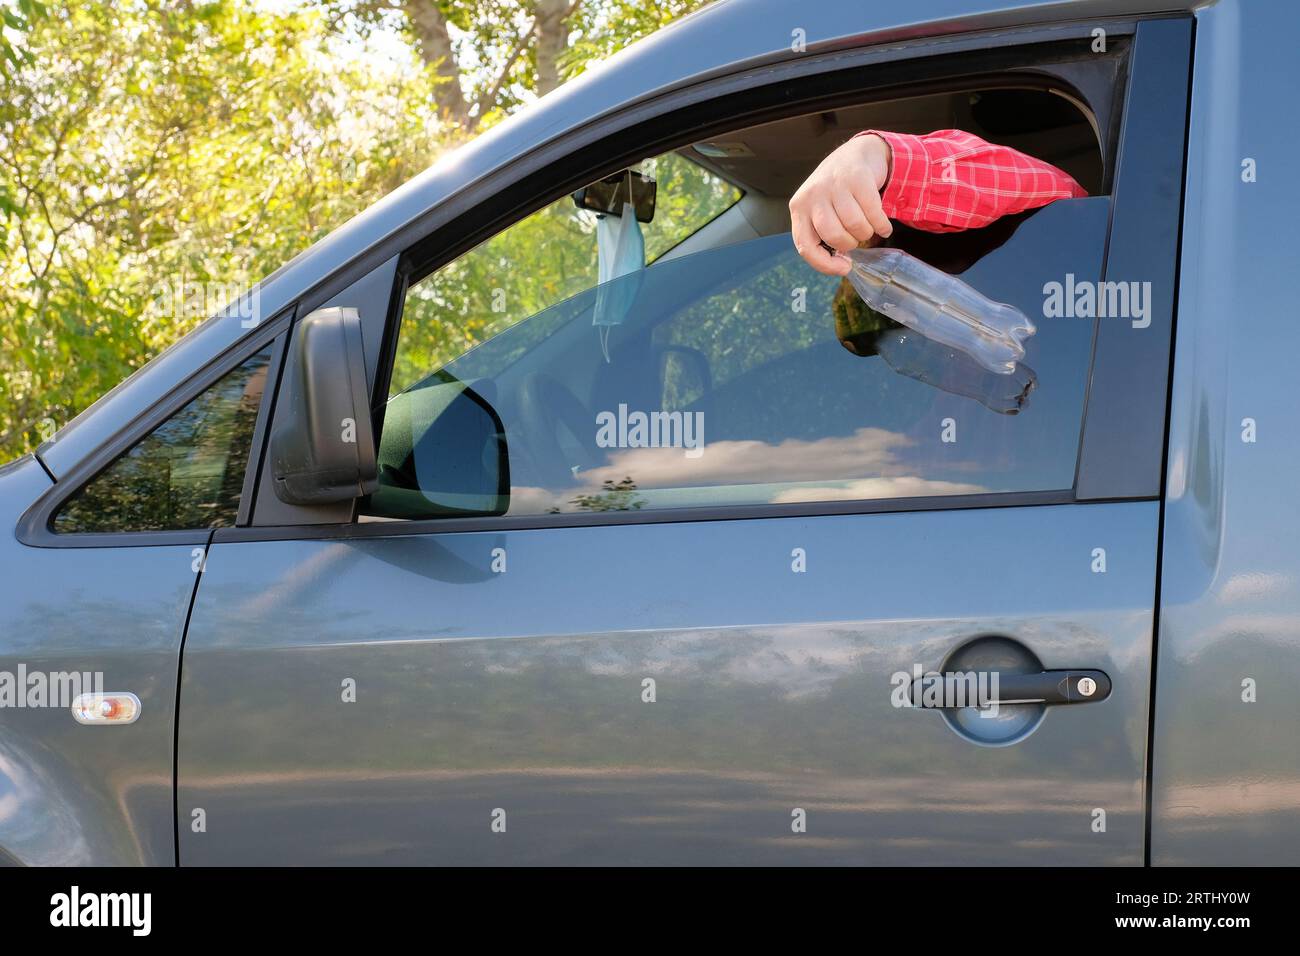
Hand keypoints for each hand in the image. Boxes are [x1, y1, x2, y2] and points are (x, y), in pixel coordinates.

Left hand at [789, 133, 893, 275]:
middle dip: (850, 243)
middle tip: (855, 238)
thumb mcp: (821, 209)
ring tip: (868, 226)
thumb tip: (839, 263)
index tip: (844, 268)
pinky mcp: (857, 177)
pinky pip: (873, 213)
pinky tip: (883, 225)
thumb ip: (823, 233)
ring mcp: (835, 184)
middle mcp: (813, 195)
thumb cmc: (837, 190)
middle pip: (833, 235)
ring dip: (867, 232)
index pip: (805, 246)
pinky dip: (882, 224)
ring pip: (855, 225)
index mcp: (799, 208)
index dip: (825, 264)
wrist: (858, 153)